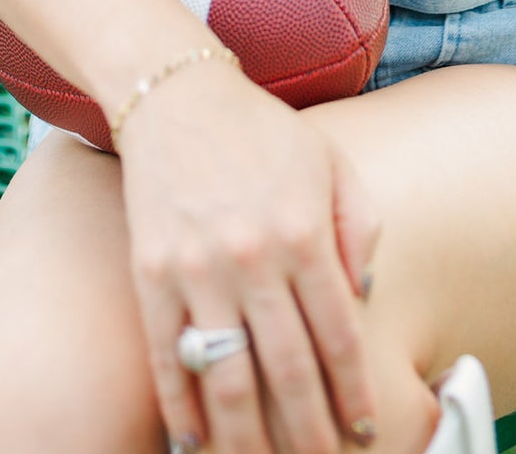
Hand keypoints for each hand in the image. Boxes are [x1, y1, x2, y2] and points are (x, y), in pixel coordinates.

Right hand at [117, 61, 380, 453]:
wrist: (176, 96)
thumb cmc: (263, 132)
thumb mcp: (332, 163)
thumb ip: (359, 228)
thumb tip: (364, 299)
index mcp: (305, 230)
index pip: (338, 334)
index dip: (352, 391)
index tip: (364, 429)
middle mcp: (255, 257)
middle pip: (288, 370)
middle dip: (309, 432)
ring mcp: (199, 270)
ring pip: (228, 379)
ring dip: (248, 439)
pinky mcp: (151, 274)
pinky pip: (167, 358)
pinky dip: (180, 409)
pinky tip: (194, 444)